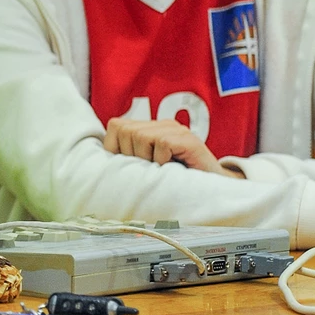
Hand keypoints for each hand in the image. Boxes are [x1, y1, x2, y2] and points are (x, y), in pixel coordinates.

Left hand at [103, 119, 228, 174]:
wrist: (213, 189)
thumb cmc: (176, 182)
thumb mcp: (147, 168)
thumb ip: (130, 159)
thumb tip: (101, 163)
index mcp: (150, 129)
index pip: (116, 126)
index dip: (116, 148)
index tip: (129, 165)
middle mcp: (162, 124)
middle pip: (125, 130)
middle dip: (131, 154)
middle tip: (149, 168)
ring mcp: (176, 130)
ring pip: (140, 135)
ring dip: (147, 158)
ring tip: (161, 168)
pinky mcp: (188, 139)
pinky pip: (161, 143)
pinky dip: (162, 160)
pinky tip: (172, 168)